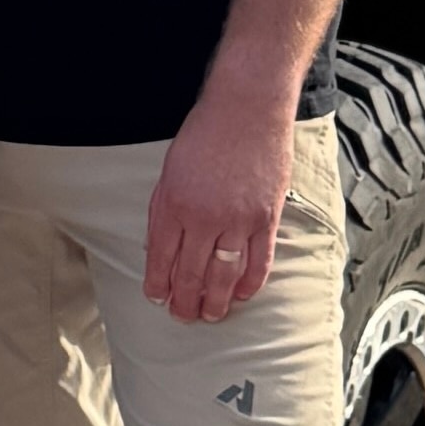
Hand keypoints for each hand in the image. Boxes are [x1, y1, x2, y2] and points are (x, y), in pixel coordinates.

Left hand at [144, 75, 294, 324]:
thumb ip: (165, 211)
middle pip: (191, 275)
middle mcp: (203, 217)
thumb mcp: (169, 172)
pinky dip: (249, 283)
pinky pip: (259, 262)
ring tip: (211, 316)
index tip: (158, 298)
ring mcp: (237, 220)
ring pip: (224, 276)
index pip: (161, 259)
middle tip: (184, 317)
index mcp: (172, 205)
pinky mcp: (266, 218)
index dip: (158, 285)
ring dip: (216, 302)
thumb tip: (160, 249)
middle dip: (185, 303)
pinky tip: (241, 295)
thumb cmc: (204, 135)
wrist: (246, 108)